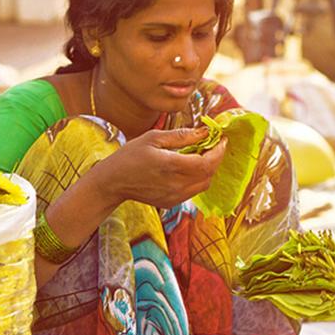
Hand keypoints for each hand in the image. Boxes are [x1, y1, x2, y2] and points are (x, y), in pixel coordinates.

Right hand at [92, 127, 227, 208]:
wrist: (113, 182)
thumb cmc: (129, 156)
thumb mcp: (153, 138)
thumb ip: (182, 135)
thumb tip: (204, 131)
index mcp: (172, 165)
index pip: (208, 162)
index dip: (219, 151)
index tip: (221, 139)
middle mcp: (176, 184)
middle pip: (209, 174)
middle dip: (215, 158)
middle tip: (212, 145)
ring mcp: (175, 196)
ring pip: (204, 184)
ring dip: (207, 170)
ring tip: (200, 156)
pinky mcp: (171, 202)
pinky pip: (193, 191)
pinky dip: (197, 178)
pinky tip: (186, 168)